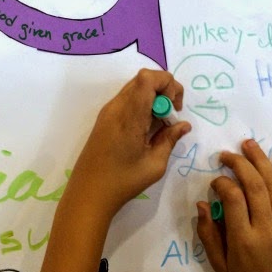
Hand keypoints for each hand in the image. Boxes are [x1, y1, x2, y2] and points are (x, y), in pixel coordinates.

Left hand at [67, 68, 191, 217]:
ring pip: (136, 88)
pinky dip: (142, 105)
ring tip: (159, 126)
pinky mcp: (104, 118)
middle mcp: (116, 107)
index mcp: (129, 116)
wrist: (88, 193)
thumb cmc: (123, 182)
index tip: (173, 110)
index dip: (168, 84)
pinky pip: (128, 99)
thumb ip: (170, 139)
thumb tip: (184, 124)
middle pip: (144, 78)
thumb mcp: (155, 164)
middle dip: (164, 90)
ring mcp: (108, 111)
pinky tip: (146, 129)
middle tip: (170, 117)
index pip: (148, 78)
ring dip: (153, 98)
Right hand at [196, 139, 271, 271]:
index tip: (216, 181)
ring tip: (249, 144)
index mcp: (244, 240)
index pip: (233, 199)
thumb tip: (201, 203)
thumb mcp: (218, 264)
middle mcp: (267, 229)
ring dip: (261, 160)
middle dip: (240, 163)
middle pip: (255, 186)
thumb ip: (207, 233)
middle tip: (227, 154)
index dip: (223, 182)